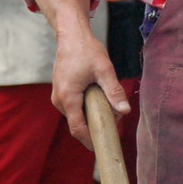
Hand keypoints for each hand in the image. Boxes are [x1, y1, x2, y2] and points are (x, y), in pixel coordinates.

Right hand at [50, 14, 129, 146]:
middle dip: (96, 126)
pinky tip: (99, 97)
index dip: (90, 141)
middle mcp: (59, 100)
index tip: (103, 148)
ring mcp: (58, 97)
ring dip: (92, 116)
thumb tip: (125, 111)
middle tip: (115, 118)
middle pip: (78, 124)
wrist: (70, 35)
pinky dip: (87, 108)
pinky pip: (74, 108)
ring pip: (77, 116)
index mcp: (68, 97)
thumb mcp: (104, 69)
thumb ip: (114, 90)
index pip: (78, 129)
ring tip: (109, 104)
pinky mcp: (61, 92)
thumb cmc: (86, 50)